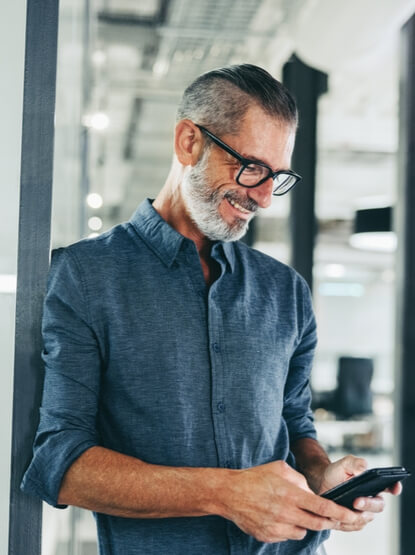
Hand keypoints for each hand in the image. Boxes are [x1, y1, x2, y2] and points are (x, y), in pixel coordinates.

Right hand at [217, 460, 365, 542]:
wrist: (230, 493)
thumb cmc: (255, 477)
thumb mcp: (280, 468)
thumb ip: (299, 480)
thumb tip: (311, 492)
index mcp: (290, 494)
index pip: (322, 507)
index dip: (339, 512)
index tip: (350, 515)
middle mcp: (285, 512)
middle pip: (317, 524)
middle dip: (329, 522)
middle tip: (332, 518)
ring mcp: (277, 527)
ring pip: (303, 531)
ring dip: (305, 524)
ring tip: (294, 511)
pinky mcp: (269, 536)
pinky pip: (288, 535)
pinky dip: (290, 528)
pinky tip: (279, 516)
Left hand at [318, 455, 401, 531]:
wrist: (321, 484)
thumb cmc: (336, 473)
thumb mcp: (344, 464)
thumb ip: (355, 463)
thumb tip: (364, 467)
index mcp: (375, 484)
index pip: (390, 486)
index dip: (395, 487)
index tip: (395, 488)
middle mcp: (373, 499)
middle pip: (379, 505)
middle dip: (368, 504)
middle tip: (356, 501)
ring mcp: (365, 512)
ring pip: (366, 518)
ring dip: (356, 514)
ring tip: (343, 509)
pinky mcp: (355, 522)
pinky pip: (355, 525)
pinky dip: (347, 521)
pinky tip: (337, 516)